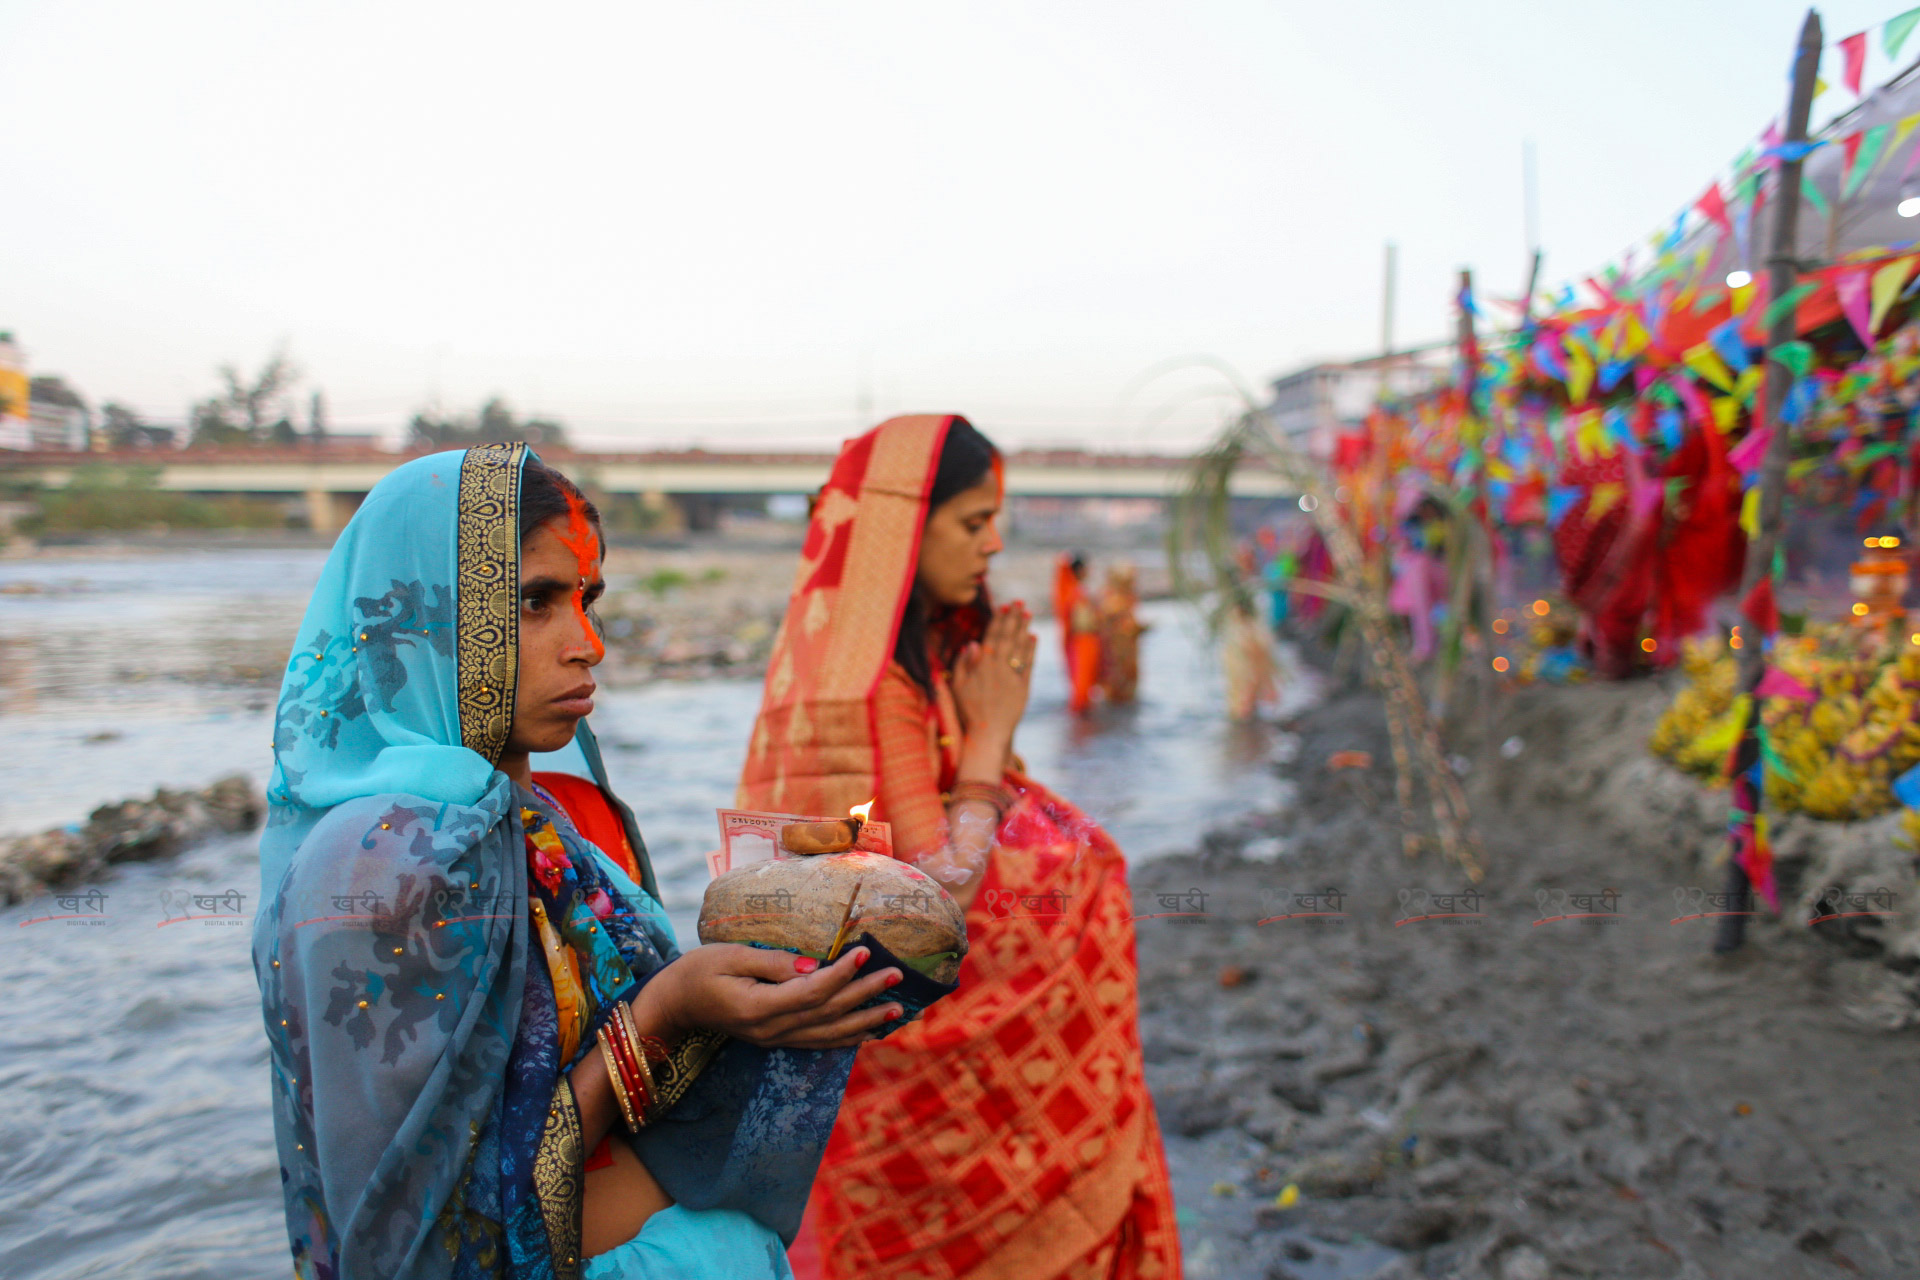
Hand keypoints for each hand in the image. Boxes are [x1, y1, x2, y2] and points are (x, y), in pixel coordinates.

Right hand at [631, 943, 902, 1050]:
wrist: (673, 1004)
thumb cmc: (697, 972)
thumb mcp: (729, 957)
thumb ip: (771, 963)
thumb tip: (811, 965)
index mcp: (758, 1008)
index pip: (811, 992)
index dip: (841, 974)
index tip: (866, 953)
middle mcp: (771, 1030)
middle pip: (827, 1013)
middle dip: (864, 994)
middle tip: (896, 975)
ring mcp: (774, 1039)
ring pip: (828, 1033)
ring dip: (864, 1021)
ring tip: (895, 1009)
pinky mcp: (775, 1040)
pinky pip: (817, 1042)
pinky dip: (845, 1038)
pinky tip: (867, 1032)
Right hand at [950, 603, 1035, 755]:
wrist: (987, 734)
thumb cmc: (968, 711)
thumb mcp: (958, 687)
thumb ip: (963, 664)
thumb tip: (972, 644)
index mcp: (982, 666)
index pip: (992, 637)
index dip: (998, 620)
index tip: (1003, 607)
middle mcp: (999, 668)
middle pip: (1008, 638)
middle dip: (1013, 618)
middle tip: (1018, 602)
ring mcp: (1013, 676)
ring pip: (1020, 648)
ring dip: (1024, 629)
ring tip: (1027, 614)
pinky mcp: (1024, 687)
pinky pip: (1028, 664)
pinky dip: (1031, 650)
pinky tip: (1033, 638)